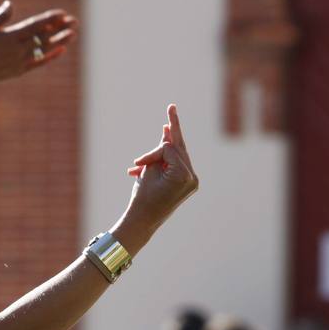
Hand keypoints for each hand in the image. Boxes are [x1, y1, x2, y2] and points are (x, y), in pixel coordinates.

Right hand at [0, 0, 77, 91]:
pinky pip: (40, 63)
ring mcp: (21, 62)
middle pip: (44, 37)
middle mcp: (18, 50)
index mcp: (10, 37)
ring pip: (45, 50)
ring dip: (60, 41)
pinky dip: (51, 56)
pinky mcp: (21, 71)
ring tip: (73, 34)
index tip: (63, 13)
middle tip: (74, 21)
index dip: (50, 19)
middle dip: (60, 28)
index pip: (35, 26)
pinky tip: (61, 49)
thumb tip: (11, 4)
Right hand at [124, 104, 199, 225]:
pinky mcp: (187, 185)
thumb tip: (169, 132)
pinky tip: (163, 146)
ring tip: (167, 125)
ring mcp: (192, 182)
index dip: (151, 154)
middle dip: (173, 130)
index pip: (168, 149)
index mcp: (184, 175)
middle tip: (172, 107)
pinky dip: (165, 161)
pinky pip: (176, 166)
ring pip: (178, 156)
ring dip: (166, 148)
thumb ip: (160, 149)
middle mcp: (192, 177)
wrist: (142, 223)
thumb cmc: (142, 197)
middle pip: (179, 148)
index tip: (136, 165)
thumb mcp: (149, 170)